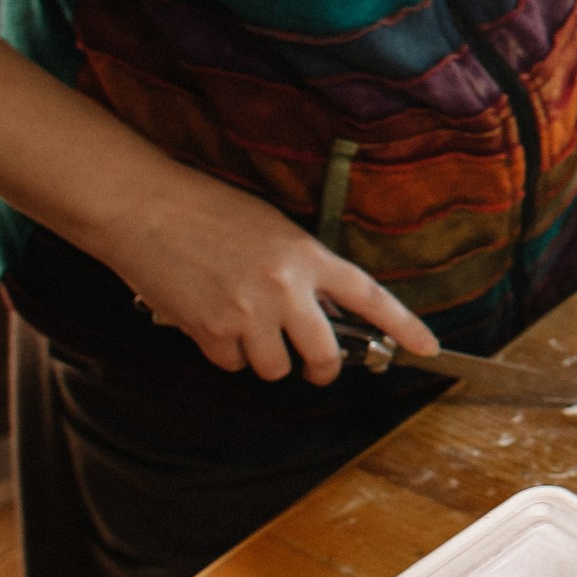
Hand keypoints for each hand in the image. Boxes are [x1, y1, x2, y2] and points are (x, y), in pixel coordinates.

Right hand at [94, 168, 438, 383]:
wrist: (146, 208)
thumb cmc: (208, 210)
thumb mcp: (274, 230)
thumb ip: (301, 270)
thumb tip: (320, 309)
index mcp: (308, 256)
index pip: (371, 296)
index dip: (404, 326)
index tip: (429, 348)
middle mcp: (285, 289)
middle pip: (324, 355)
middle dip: (321, 367)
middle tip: (315, 365)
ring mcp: (247, 314)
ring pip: (274, 368)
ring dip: (265, 358)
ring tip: (246, 325)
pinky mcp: (209, 332)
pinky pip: (231, 364)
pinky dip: (225, 353)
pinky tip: (212, 321)